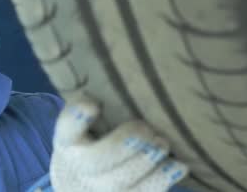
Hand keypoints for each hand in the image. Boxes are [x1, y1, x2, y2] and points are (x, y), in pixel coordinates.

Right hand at [50, 94, 188, 190]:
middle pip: (95, 161)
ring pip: (120, 184)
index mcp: (67, 138)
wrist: (81, 179)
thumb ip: (99, 99)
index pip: (66, 127)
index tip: (93, 104)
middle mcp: (78, 166)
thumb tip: (132, 66)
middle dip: (123, 145)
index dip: (77, 117)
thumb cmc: (94, 134)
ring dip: (146, 163)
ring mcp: (99, 188)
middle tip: (146, 128)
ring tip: (164, 143)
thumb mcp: (87, 116)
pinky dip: (162, 180)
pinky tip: (179, 166)